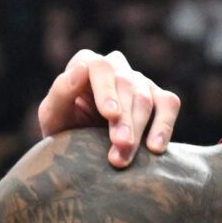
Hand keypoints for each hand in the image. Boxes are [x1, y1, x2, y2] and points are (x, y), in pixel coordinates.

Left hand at [34, 49, 181, 168]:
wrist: (82, 154)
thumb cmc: (63, 132)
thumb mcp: (52, 117)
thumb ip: (61, 93)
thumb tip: (81, 69)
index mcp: (86, 64)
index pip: (100, 67)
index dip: (106, 90)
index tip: (110, 114)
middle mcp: (116, 67)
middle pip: (126, 85)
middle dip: (124, 119)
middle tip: (120, 147)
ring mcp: (139, 81)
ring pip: (146, 98)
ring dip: (138, 129)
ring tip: (124, 158)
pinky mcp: (159, 99)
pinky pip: (169, 104)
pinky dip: (164, 126)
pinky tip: (155, 148)